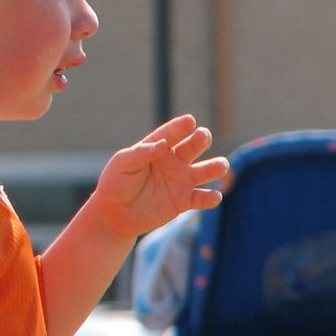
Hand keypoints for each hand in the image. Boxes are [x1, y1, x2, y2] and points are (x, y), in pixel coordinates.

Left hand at [88, 115, 228, 241]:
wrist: (115, 214)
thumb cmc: (116, 183)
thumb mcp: (122, 164)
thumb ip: (141, 153)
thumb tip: (162, 144)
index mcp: (157, 148)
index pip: (170, 134)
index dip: (180, 127)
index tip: (190, 121)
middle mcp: (173, 161)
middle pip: (193, 146)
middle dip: (201, 139)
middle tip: (203, 135)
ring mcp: (181, 180)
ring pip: (205, 170)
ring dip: (215, 167)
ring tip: (220, 166)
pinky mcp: (184, 201)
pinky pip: (202, 198)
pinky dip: (211, 197)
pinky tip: (214, 196)